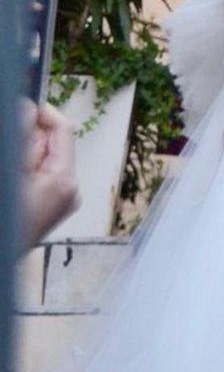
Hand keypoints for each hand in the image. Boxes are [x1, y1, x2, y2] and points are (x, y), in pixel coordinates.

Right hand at [21, 100, 78, 248]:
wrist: (0, 268)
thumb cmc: (7, 220)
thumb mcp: (11, 169)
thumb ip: (24, 138)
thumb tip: (29, 109)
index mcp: (63, 181)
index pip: (62, 128)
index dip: (40, 112)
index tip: (19, 103)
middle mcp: (68, 192)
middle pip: (50, 143)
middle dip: (25, 136)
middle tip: (11, 141)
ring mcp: (59, 203)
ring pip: (39, 160)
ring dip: (21, 152)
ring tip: (12, 169)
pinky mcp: (46, 210)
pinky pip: (34, 176)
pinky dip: (20, 169)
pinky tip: (12, 177)